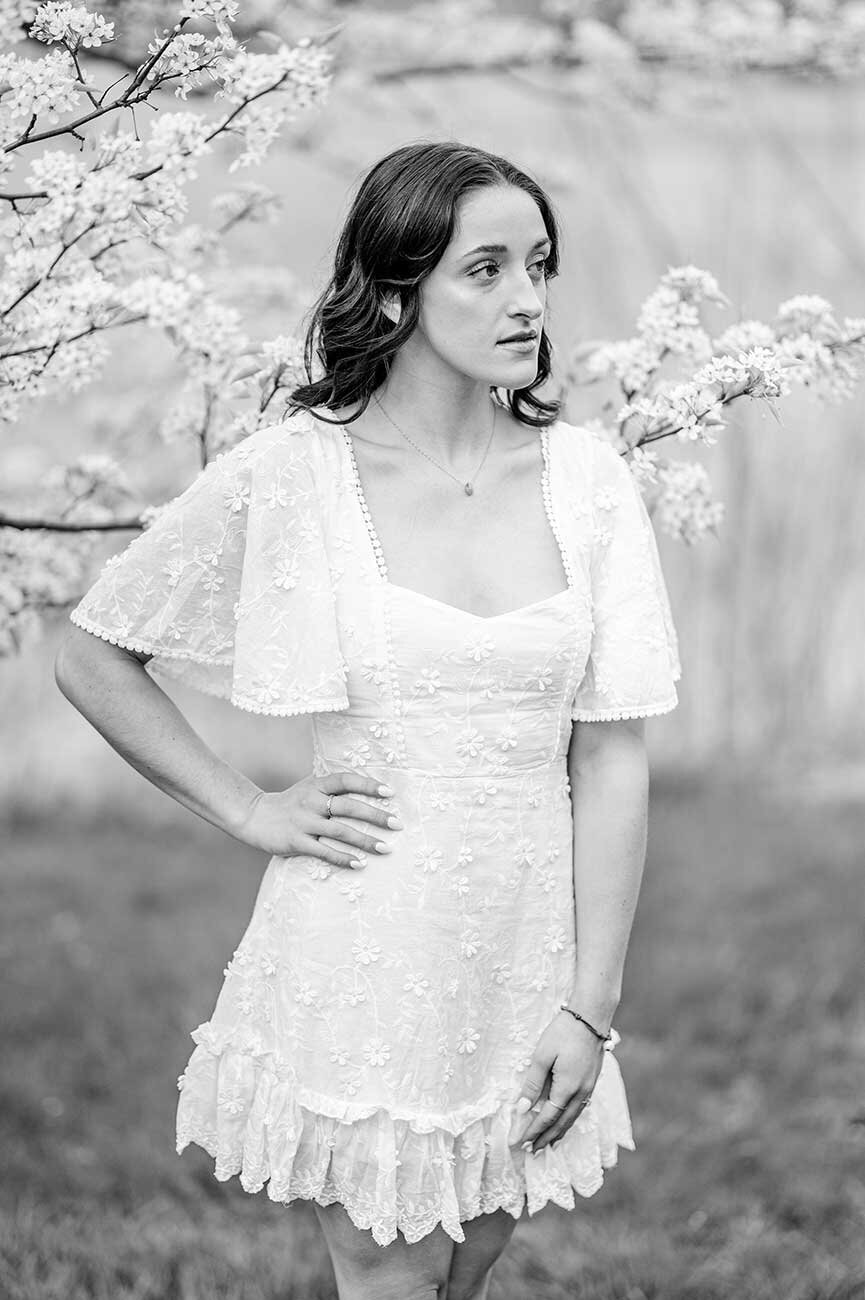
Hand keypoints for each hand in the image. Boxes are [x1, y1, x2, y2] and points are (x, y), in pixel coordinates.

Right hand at [234, 770, 402, 868]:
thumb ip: (332, 789)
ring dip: (365, 841)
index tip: (389, 792)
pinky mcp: (297, 842)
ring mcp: (304, 822)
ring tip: (386, 848)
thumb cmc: (291, 803)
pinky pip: (324, 851)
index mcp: (316, 786)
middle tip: (397, 824)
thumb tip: (367, 790)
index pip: (345, 781)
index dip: (368, 785)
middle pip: (348, 807)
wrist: (255, 816)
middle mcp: (311, 801)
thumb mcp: (309, 788)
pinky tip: (359, 864)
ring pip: (340, 831)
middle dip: (375, 816)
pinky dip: (343, 858)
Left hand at [510, 1011, 605, 1154]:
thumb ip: (532, 1083)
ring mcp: (589, 1089)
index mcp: (567, 1088)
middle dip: (545, 1138)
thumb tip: (522, 1108)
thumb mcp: (542, 1055)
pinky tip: (564, 1123)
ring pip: (572, 1119)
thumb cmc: (563, 1032)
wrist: (591, 1017)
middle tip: (531, 1151)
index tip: (520, 1143)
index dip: (533, 1131)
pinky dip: (569, 1121)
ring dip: (558, 1133)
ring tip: (547, 1145)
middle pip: (561, 1124)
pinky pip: (579, 1109)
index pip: (547, 1118)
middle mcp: (581, 1094)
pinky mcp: (592, 1082)